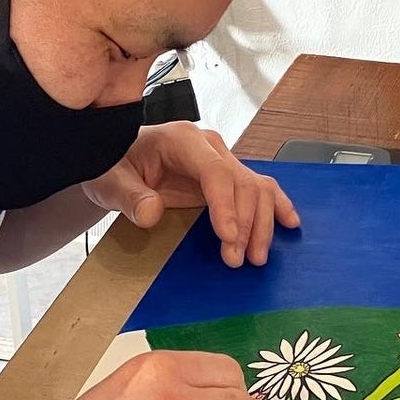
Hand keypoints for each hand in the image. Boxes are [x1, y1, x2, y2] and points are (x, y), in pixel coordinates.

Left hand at [83, 122, 299, 267]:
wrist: (117, 162)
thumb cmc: (114, 166)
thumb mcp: (110, 181)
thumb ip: (129, 196)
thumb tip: (151, 213)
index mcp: (182, 140)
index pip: (215, 172)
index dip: (226, 205)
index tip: (229, 237)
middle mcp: (209, 147)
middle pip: (242, 183)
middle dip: (244, 224)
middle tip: (237, 259)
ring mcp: (222, 160)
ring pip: (257, 187)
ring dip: (262, 223)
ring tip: (256, 257)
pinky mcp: (228, 176)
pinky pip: (260, 187)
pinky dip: (276, 205)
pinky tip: (289, 223)